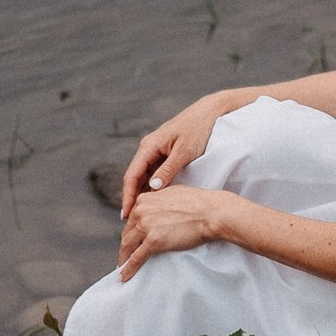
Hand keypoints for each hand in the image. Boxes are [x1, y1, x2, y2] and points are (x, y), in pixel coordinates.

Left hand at [117, 182, 237, 281]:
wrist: (208, 212)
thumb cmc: (197, 203)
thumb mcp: (171, 194)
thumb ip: (158, 202)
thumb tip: (157, 210)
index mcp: (144, 199)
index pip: (132, 219)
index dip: (131, 232)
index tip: (131, 240)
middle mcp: (141, 211)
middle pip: (128, 233)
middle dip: (126, 246)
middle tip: (124, 256)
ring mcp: (146, 226)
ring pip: (128, 246)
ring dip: (123, 258)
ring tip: (122, 268)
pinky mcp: (153, 242)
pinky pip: (136, 258)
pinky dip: (129, 268)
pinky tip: (124, 275)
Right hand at [119, 93, 237, 215]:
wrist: (210, 113)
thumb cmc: (198, 129)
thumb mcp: (184, 151)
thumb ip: (168, 170)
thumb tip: (152, 189)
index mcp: (149, 146)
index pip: (131, 175)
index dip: (127, 196)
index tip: (126, 215)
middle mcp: (148, 148)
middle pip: (135, 178)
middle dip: (132, 199)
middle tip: (131, 223)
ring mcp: (156, 151)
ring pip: (144, 177)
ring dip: (142, 195)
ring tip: (141, 217)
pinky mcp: (165, 154)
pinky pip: (155, 174)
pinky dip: (153, 189)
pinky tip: (155, 203)